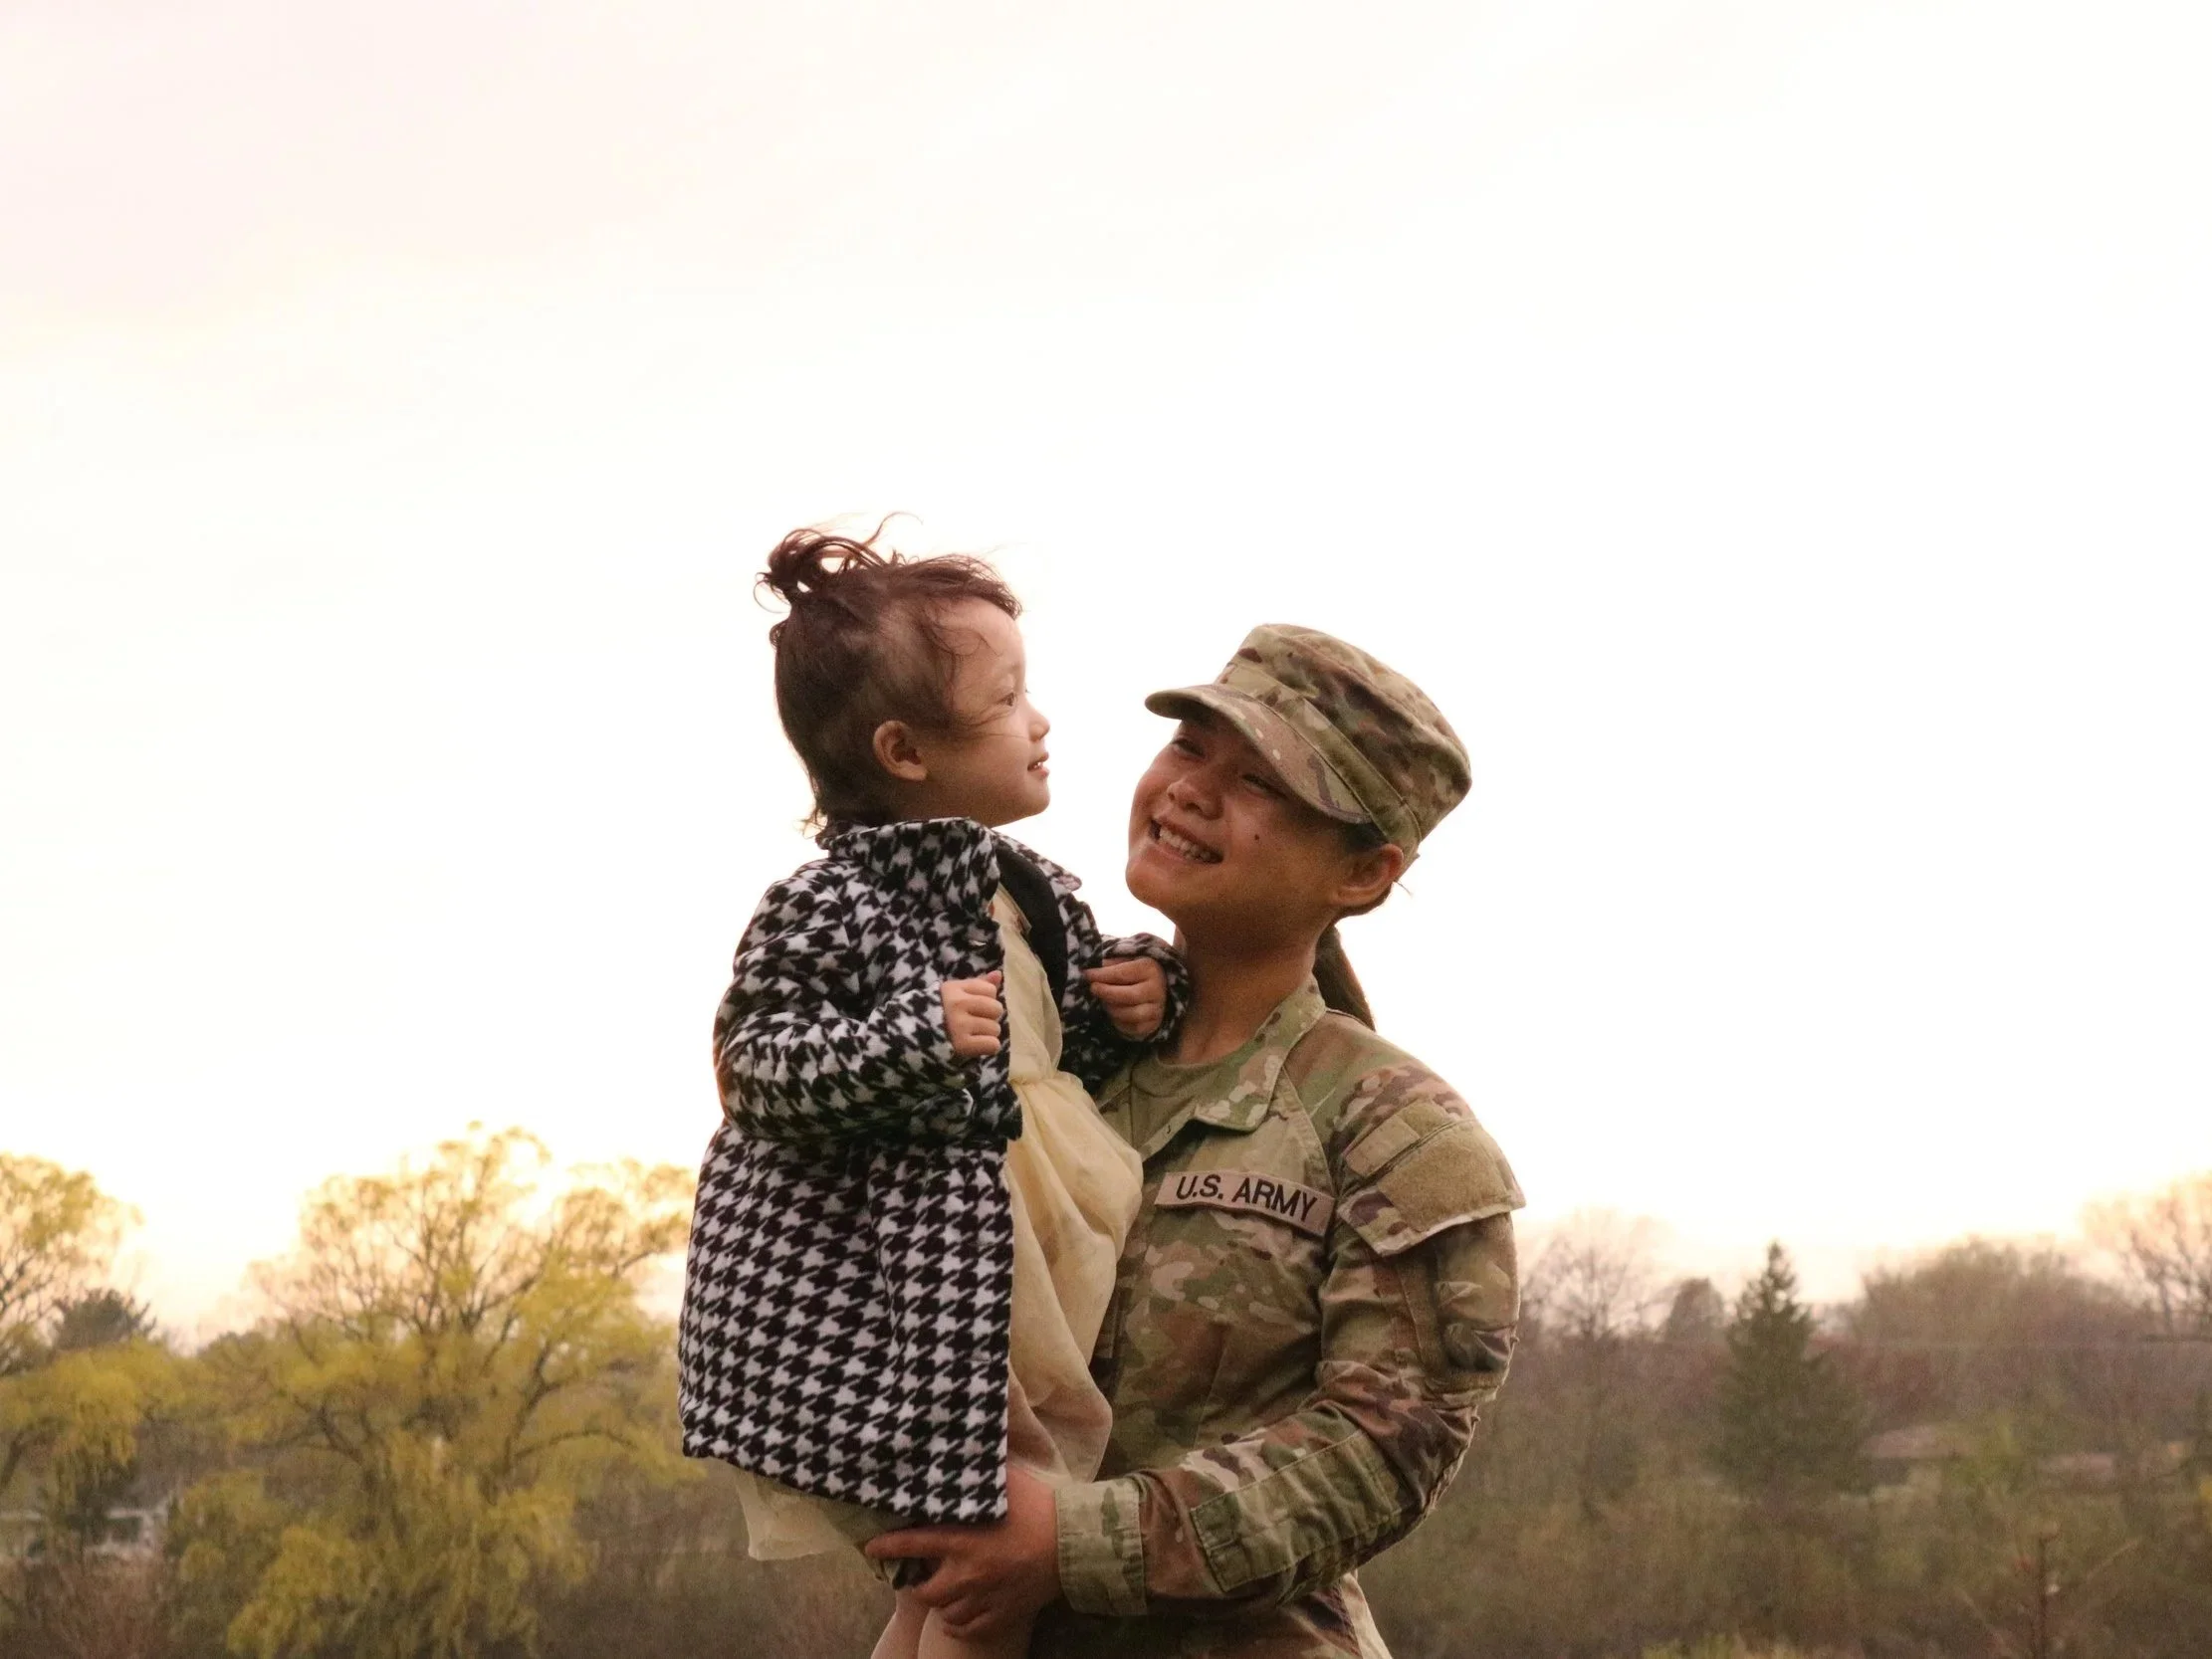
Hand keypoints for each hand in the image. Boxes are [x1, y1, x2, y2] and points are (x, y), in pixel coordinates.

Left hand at [865, 1465, 1062, 1639]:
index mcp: (963, 1540)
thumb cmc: (1041, 1505)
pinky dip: (959, 1624)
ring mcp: (986, 1598)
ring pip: (946, 1613)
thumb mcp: (1005, 1480)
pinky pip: (970, 1629)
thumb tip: (960, 1443)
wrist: (1076, 1542)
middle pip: (925, 1592)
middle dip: (916, 1584)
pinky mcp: (1004, 1614)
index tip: (872, 1547)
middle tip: (919, 1574)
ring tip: (942, 1592)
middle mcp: (968, 1574)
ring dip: (940, 1604)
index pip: (912, 1545)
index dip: (887, 1547)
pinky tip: (958, 1614)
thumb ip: (976, 1469)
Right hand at [941, 973, 1004, 1057]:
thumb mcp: (954, 993)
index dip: (985, 999)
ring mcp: (959, 1025)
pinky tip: (975, 1045)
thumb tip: (998, 974)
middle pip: (996, 1008)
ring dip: (987, 1034)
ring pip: (995, 1028)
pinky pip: (992, 1044)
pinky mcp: (962, 1045)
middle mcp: (957, 1004)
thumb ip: (978, 984)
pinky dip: (987, 1047)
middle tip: (973, 1023)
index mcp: (954, 988)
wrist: (913, 1039)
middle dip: (989, 1017)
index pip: (990, 990)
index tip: (971, 1007)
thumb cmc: (938, 1013)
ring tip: (971, 1035)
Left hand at [1086, 957, 1167, 1039]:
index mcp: (1149, 968)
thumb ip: (1110, 965)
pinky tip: (1113, 1012)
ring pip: (1130, 1014)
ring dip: (1112, 1008)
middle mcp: (1156, 989)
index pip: (1122, 973)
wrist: (1155, 990)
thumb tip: (1091, 971)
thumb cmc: (1134, 973)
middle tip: (1093, 989)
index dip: (1102, 975)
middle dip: (1106, 993)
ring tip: (1104, 1001)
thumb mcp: (1125, 962)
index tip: (1086, 974)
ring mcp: (1156, 1009)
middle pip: (1128, 996)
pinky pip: (1132, 1028)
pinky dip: (1118, 1021)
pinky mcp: (1152, 1025)